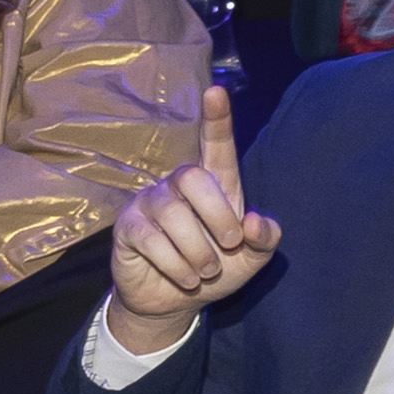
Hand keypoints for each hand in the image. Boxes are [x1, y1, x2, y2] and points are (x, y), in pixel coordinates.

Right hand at [100, 85, 277, 355]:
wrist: (174, 302)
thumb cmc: (215, 271)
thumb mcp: (251, 259)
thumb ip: (266, 238)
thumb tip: (254, 222)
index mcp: (214, 184)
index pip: (216, 144)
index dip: (217, 119)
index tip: (216, 91)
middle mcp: (178, 186)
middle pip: (193, 176)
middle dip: (218, 214)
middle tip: (230, 244)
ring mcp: (149, 203)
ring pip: (173, 213)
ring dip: (198, 250)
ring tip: (205, 271)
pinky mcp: (128, 228)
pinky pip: (151, 239)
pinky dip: (176, 264)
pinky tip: (186, 278)